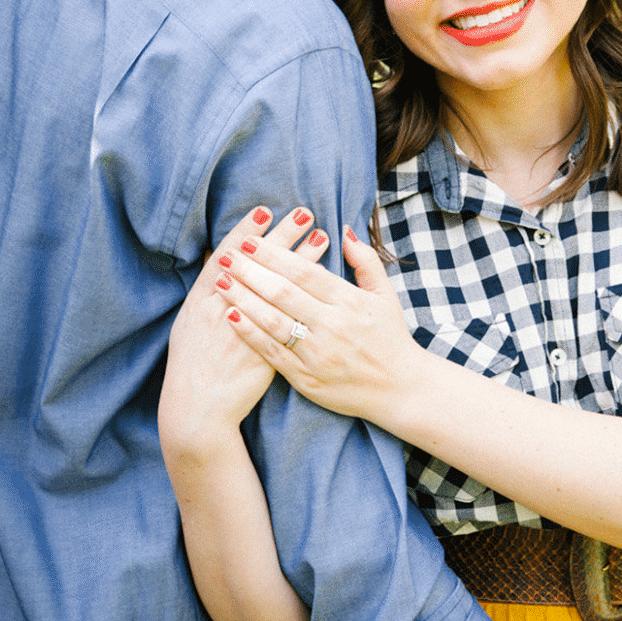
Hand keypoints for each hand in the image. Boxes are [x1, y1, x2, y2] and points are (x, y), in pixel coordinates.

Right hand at [158, 205, 327, 459]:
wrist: (197, 408)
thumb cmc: (191, 363)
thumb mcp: (189, 322)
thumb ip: (208, 293)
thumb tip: (223, 264)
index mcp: (203, 301)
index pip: (227, 257)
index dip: (247, 232)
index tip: (266, 210)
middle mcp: (224, 310)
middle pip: (259, 265)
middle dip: (283, 237)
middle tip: (305, 212)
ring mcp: (248, 331)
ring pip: (279, 288)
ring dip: (302, 260)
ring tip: (322, 236)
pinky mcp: (268, 351)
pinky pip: (292, 317)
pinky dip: (308, 296)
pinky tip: (324, 281)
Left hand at [214, 225, 422, 422]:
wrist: (400, 390)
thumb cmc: (391, 338)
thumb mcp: (386, 295)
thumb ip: (366, 261)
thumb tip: (345, 230)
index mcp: (350, 302)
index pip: (304, 272)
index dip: (274, 255)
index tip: (250, 241)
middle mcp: (332, 326)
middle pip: (282, 293)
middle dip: (250, 271)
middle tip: (227, 255)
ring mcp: (318, 354)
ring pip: (272, 321)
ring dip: (243, 298)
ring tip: (221, 281)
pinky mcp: (307, 378)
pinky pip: (272, 352)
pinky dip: (250, 334)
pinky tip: (231, 316)